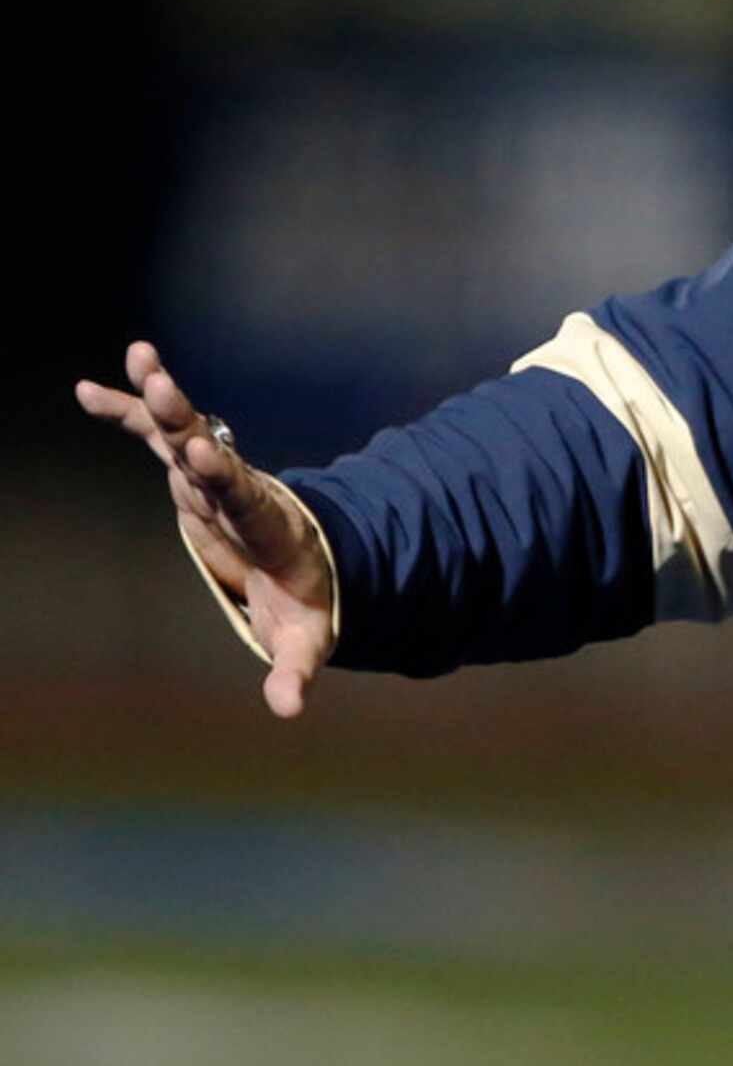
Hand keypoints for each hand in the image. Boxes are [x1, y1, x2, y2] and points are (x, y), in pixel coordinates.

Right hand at [74, 340, 335, 718]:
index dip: (226, 474)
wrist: (312, 564)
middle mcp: (240, 489)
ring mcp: (214, 476)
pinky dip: (126, 412)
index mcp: (270, 525)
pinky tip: (86, 388)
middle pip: (212, 450)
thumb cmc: (309, 603)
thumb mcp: (308, 640)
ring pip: (183, 432)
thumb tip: (288, 710)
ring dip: (160, 397)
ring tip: (139, 355)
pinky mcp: (191, 472)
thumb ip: (297, 670)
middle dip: (187, 420)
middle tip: (165, 383)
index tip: (206, 450)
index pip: (245, 495)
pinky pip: (155, 436)